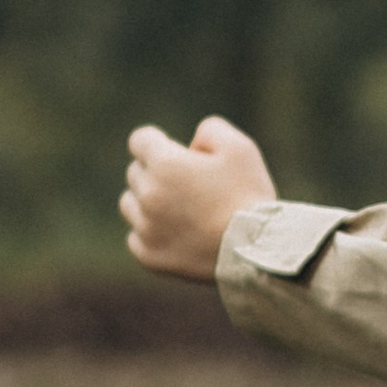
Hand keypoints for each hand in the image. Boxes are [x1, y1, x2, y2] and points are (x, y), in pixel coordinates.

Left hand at [121, 115, 276, 279]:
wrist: (257, 251)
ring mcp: (146, 228)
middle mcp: (148, 195)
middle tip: (188, 185)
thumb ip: (210, 130)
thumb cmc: (249, 195)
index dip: (158, 142)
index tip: (176, 152)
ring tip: (178, 209)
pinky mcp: (149, 256)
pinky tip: (175, 233)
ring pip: (129, 204)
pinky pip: (135, 237)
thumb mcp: (239, 147)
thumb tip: (191, 145)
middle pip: (135, 172)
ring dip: (146, 201)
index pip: (139, 139)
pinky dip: (150, 232)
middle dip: (156, 171)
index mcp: (165, 164)